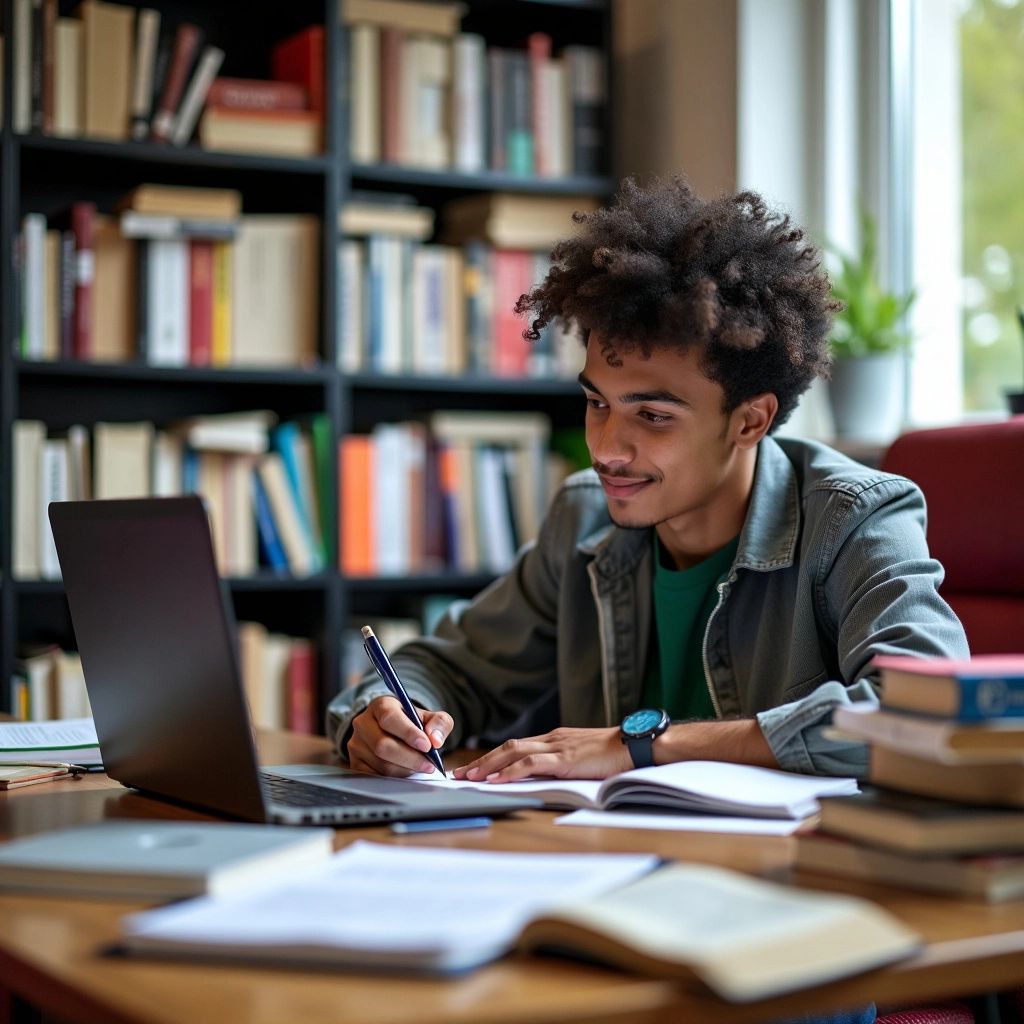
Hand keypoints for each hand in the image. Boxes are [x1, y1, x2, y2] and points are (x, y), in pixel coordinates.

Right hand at [346, 695, 452, 776]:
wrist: (393, 732)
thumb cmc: (411, 723)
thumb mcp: (429, 717)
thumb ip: (439, 723)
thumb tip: (435, 739)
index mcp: (381, 705)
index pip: (390, 718)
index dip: (409, 733)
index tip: (426, 745)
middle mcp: (363, 722)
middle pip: (383, 745)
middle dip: (410, 758)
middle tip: (429, 764)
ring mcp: (356, 744)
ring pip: (381, 764)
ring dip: (405, 769)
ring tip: (419, 765)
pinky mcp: (354, 763)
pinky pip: (375, 776)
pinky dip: (395, 778)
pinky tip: (405, 771)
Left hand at [453, 727, 630, 782]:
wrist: (635, 744)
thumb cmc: (614, 756)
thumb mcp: (583, 759)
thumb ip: (564, 765)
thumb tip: (544, 780)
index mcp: (555, 739)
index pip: (517, 746)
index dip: (494, 757)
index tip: (475, 768)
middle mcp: (552, 739)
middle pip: (509, 747)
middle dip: (483, 761)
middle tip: (460, 774)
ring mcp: (557, 746)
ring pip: (514, 752)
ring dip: (489, 765)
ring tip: (470, 777)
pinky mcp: (565, 758)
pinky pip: (531, 763)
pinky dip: (510, 771)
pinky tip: (496, 779)